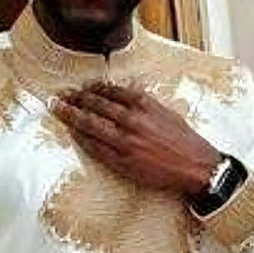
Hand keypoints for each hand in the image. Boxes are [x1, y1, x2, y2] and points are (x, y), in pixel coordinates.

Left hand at [53, 82, 220, 196]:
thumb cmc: (183, 140)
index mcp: (143, 104)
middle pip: (95, 105)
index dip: (92, 88)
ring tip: (58, 109)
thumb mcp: (166, 112)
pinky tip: (73, 132)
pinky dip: (82, 138)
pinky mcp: (122, 161)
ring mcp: (125, 141)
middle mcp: (131, 119)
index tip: (81, 87)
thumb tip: (127, 91)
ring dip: (71, 115)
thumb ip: (144, 102)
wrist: (195, 166)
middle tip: (60, 96)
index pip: (110, 91)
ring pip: (91, 124)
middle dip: (75, 99)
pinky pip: (95, 148)